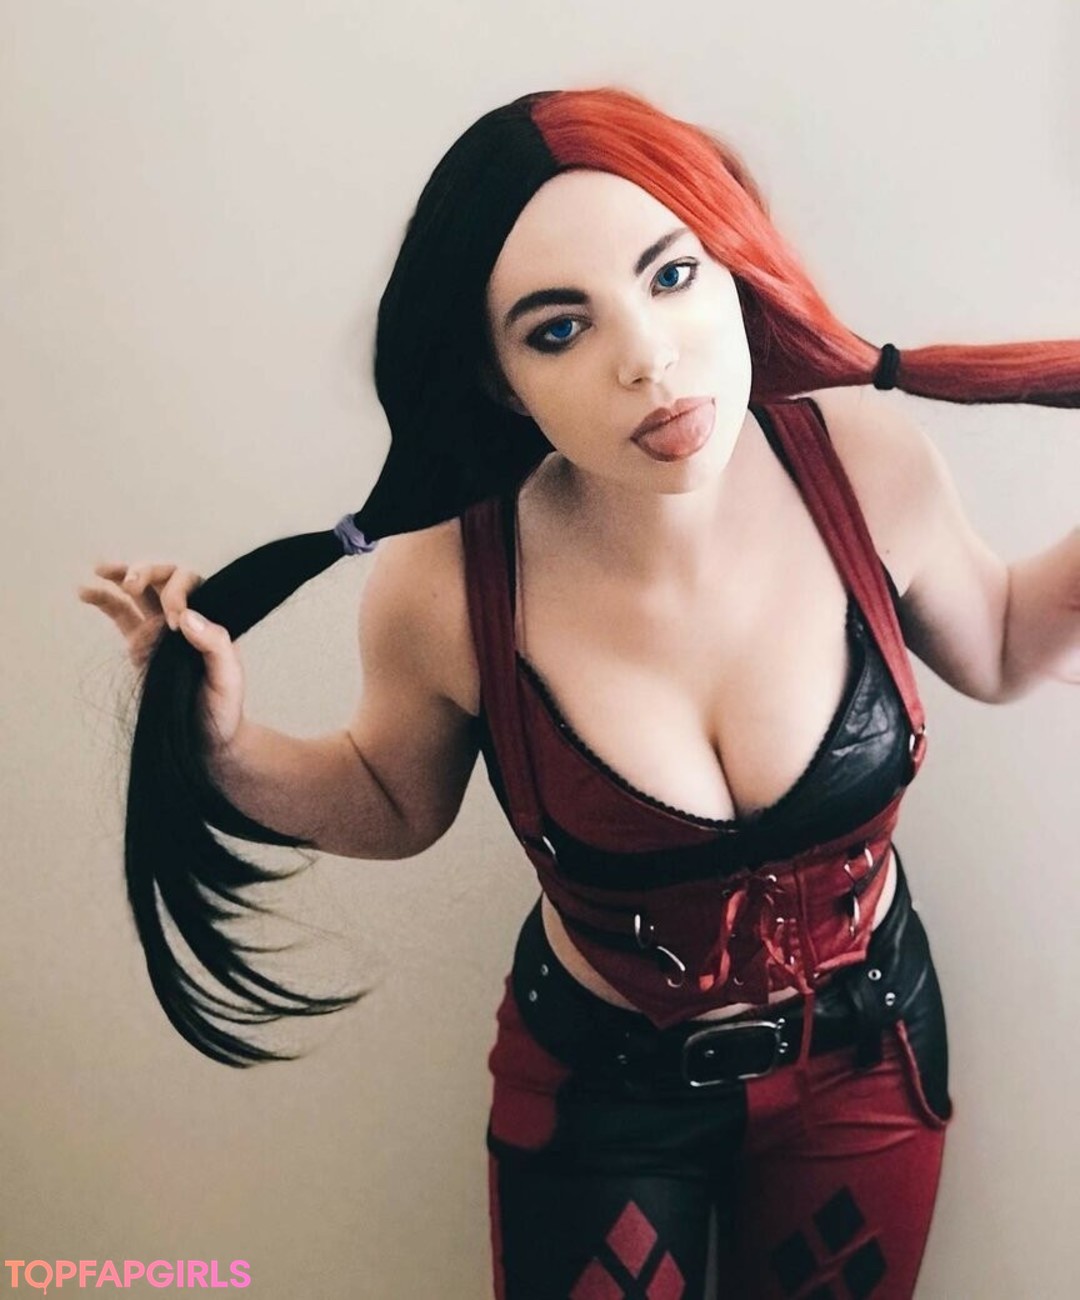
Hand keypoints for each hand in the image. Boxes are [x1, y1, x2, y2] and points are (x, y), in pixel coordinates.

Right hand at [78, 562, 245, 750]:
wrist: (208, 737)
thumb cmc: (223, 707)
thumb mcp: (228, 677)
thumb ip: (214, 644)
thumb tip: (186, 616)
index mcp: (208, 618)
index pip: (191, 584)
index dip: (177, 592)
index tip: (174, 620)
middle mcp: (185, 619)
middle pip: (164, 577)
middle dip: (145, 572)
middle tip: (131, 584)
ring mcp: (160, 630)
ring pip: (139, 591)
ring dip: (121, 575)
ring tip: (101, 569)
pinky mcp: (140, 646)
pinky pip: (120, 615)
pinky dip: (104, 600)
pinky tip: (86, 591)